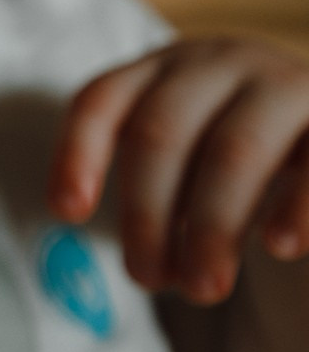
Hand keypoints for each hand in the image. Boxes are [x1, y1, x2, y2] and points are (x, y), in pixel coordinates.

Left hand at [50, 37, 308, 304]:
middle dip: (146, 212)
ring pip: (232, 150)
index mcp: (162, 68)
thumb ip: (150, 185)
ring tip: (201, 288)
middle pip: (160, 133)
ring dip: (212, 224)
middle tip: (146, 279)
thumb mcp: (184, 148)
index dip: (77, 152)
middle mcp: (217, 63)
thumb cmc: (231, 147)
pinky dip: (296, 205)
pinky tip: (278, 247)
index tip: (66, 213)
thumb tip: (114, 253)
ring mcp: (280, 83)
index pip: (101, 99)